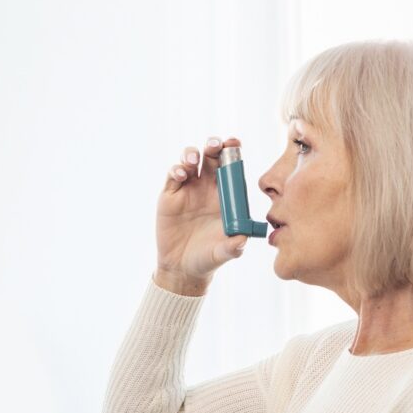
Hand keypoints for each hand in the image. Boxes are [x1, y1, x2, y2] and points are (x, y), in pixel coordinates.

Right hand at [153, 136, 248, 295]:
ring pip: (189, 162)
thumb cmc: (207, 258)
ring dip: (191, 154)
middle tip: (215, 145)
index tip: (234, 144)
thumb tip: (242, 240)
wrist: (182, 268)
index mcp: (225, 195)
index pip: (230, 167)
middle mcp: (207, 188)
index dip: (232, 152)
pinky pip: (172, 176)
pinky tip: (180, 175)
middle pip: (210, 158)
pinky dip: (176, 170)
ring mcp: (187, 190)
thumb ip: (233, 247)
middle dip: (213, 147)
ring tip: (193, 160)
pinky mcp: (169, 196)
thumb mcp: (223, 253)